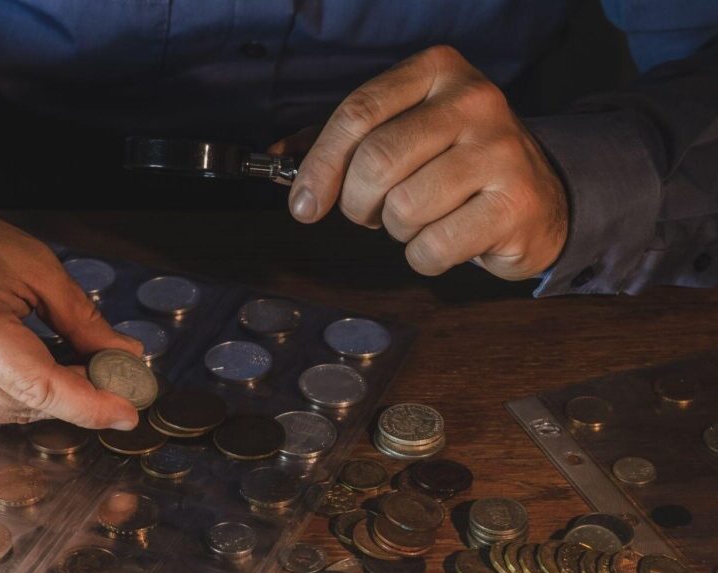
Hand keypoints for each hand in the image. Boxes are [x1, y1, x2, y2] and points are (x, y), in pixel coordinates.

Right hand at [0, 185, 141, 428]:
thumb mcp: (30, 263)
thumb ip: (80, 318)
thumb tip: (124, 356)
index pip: (40, 386)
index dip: (91, 404)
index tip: (128, 411)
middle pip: (29, 405)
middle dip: (77, 394)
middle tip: (109, 368)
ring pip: (10, 414)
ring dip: (46, 396)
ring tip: (65, 359)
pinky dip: (15, 395)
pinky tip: (24, 366)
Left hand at [277, 45, 567, 279]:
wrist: (538, 197)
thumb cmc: (452, 165)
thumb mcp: (402, 132)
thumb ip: (341, 141)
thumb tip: (278, 158)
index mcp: (437, 71)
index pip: (358, 113)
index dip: (319, 165)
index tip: (303, 204)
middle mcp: (474, 101)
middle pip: (376, 161)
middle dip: (358, 203)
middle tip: (370, 213)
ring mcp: (500, 150)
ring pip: (403, 208)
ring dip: (396, 229)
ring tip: (420, 218)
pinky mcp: (515, 203)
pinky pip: (432, 246)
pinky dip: (424, 256)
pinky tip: (447, 239)